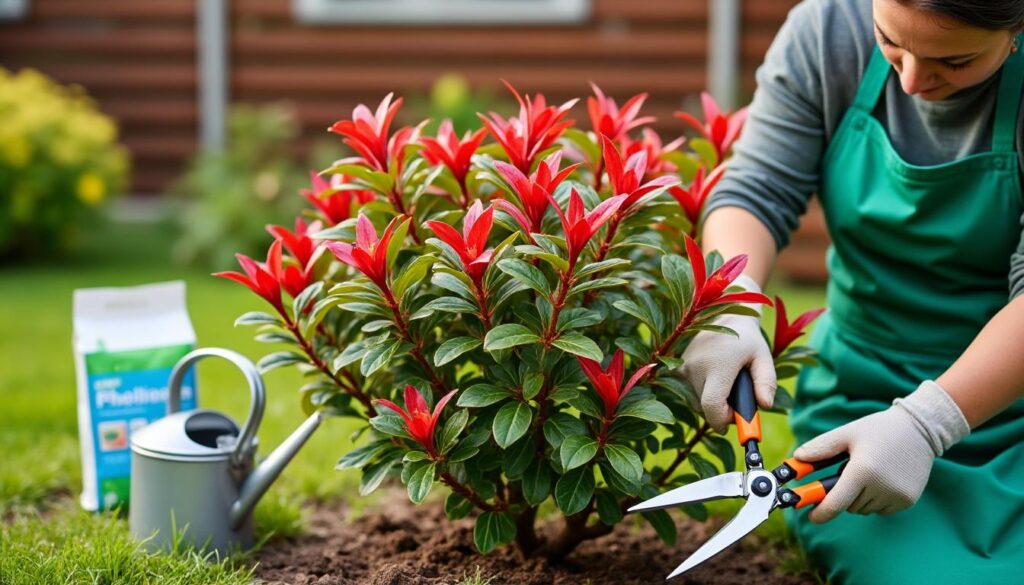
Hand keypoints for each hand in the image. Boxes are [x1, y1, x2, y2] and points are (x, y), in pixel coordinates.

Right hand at [680, 274, 775, 432]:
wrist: (725, 315)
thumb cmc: (748, 340)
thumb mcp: (764, 358)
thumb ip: (767, 382)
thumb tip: (765, 406)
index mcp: (718, 365)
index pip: (711, 405)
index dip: (721, 421)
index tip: (732, 425)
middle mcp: (696, 366)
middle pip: (705, 407)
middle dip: (722, 411)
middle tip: (738, 400)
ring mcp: (685, 366)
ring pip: (697, 401)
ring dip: (713, 401)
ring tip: (728, 384)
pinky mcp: (680, 367)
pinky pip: (691, 391)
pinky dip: (704, 392)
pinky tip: (716, 378)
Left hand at [794, 380, 969, 522]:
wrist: (920, 430)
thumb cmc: (878, 430)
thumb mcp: (847, 433)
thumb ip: (820, 448)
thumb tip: (796, 459)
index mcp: (862, 470)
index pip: (836, 503)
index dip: (821, 512)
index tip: (811, 516)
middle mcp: (881, 487)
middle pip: (848, 505)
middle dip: (842, 494)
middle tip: (847, 472)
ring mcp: (897, 496)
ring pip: (864, 508)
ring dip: (859, 497)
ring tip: (868, 471)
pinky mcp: (908, 500)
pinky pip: (881, 509)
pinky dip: (876, 499)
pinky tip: (882, 478)